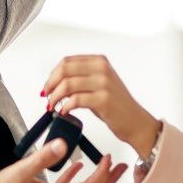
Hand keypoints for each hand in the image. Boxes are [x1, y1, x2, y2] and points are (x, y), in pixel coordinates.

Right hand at [0, 139, 127, 182]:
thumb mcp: (20, 174)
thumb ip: (42, 158)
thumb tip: (61, 145)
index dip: (103, 173)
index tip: (108, 159)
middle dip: (109, 179)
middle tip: (122, 167)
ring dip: (98, 182)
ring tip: (107, 168)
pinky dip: (77, 182)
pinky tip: (77, 169)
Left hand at [43, 55, 160, 157]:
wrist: (135, 121)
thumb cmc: (117, 105)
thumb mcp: (100, 84)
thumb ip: (81, 78)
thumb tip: (56, 82)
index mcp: (100, 61)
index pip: (67, 61)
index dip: (52, 74)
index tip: (48, 86)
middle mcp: (102, 69)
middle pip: (65, 70)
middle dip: (50, 84)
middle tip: (46, 96)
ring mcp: (103, 84)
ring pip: (67, 85)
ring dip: (55, 97)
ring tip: (53, 105)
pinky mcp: (103, 100)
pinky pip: (75, 100)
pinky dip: (65, 107)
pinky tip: (64, 112)